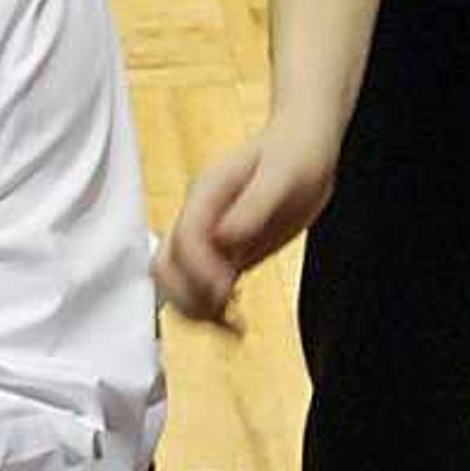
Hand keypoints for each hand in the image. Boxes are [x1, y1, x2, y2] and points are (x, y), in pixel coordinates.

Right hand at [157, 120, 338, 323]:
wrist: (303, 146)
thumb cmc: (296, 153)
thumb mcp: (282, 176)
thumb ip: (253, 207)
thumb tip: (225, 238)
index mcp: (206, 194)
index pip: (185, 240)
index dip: (199, 270)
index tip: (227, 288)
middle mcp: (199, 217)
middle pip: (166, 266)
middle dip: (189, 295)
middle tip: (225, 310)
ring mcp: (208, 237)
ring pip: (176, 282)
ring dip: (195, 307)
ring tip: (229, 324)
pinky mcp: (223, 254)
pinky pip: (202, 289)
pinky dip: (211, 310)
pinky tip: (234, 321)